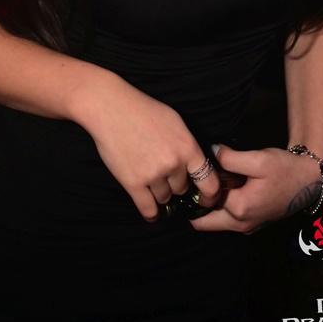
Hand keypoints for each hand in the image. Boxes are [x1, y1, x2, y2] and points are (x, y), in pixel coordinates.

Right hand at [84, 82, 221, 220]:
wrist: (111, 108)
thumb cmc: (143, 110)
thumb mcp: (175, 122)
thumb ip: (187, 145)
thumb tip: (196, 166)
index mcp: (187, 147)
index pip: (209, 183)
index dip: (210, 196)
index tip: (206, 200)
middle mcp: (174, 164)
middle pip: (182, 189)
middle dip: (175, 183)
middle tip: (163, 172)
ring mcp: (153, 175)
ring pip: (164, 197)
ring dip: (159, 192)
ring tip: (150, 177)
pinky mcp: (134, 183)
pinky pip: (148, 209)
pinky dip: (152, 213)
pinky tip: (152, 212)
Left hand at [189, 145, 317, 232]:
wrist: (308, 180)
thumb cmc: (284, 169)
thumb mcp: (257, 159)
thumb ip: (229, 158)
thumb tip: (209, 152)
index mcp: (239, 209)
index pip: (202, 203)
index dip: (197, 187)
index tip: (194, 173)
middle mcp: (241, 224)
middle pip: (204, 222)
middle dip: (196, 205)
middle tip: (195, 183)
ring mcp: (247, 227)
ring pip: (216, 222)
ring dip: (210, 206)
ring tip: (211, 183)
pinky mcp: (253, 224)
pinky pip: (228, 220)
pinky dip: (222, 208)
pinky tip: (226, 188)